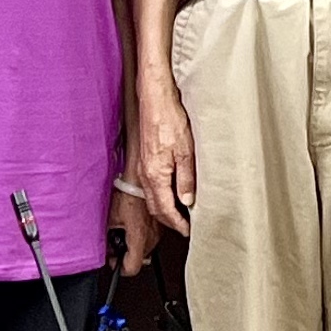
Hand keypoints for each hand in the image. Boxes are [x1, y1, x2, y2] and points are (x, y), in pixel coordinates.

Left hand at [112, 186, 160, 277]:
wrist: (141, 180)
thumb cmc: (128, 194)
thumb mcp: (112, 218)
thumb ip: (109, 236)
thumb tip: (108, 247)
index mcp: (139, 238)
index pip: (132, 268)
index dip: (120, 268)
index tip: (114, 262)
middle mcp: (152, 238)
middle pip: (139, 260)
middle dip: (126, 255)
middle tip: (116, 245)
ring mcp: (158, 231)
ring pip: (146, 250)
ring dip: (135, 246)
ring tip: (125, 233)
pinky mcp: (162, 224)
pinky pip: (151, 238)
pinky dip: (142, 236)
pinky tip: (134, 225)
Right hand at [136, 82, 195, 236]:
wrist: (155, 101)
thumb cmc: (169, 120)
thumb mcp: (186, 151)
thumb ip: (186, 179)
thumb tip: (188, 200)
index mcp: (156, 175)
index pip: (165, 209)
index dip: (177, 223)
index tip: (187, 230)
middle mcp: (145, 174)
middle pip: (155, 207)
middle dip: (169, 220)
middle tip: (184, 226)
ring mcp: (142, 168)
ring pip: (151, 198)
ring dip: (163, 209)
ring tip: (179, 213)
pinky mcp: (144, 160)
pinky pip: (150, 187)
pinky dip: (159, 196)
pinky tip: (170, 192)